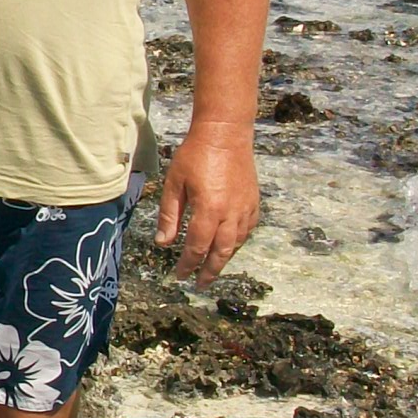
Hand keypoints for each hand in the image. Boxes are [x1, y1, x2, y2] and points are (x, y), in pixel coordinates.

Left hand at [153, 119, 258, 285]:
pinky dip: (238, 242)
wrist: (225, 133)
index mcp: (209, 210)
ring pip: (237, 243)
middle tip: (200, 285)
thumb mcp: (174, 183)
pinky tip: (229, 245)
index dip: (188, 265)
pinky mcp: (254, 202)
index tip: (179, 276)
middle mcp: (231, 213)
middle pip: (221, 252)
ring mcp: (246, 208)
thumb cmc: (195, 155)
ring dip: (224, 259)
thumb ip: (170, 215)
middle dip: (209, 272)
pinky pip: (248, 230)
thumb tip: (163, 243)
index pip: (197, 247)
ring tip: (212, 268)